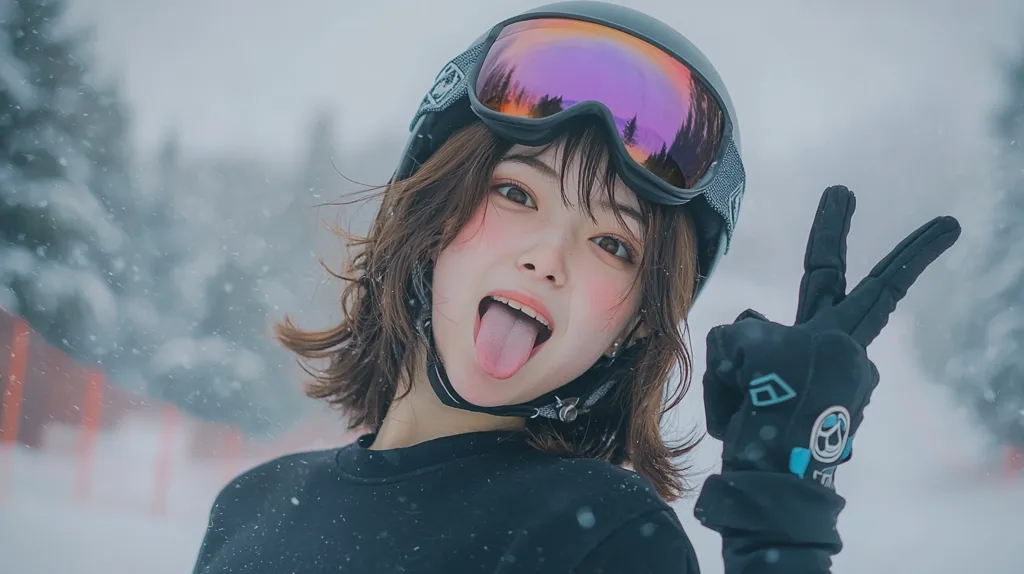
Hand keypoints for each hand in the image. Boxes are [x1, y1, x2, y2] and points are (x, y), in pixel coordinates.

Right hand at [702, 185, 960, 487]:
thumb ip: (743, 331)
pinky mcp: (811, 403)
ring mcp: (830, 378)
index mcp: (837, 332)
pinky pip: (766, 380)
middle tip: (842, 191)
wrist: (771, 473)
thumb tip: (756, 338)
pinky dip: (748, 391)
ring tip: (745, 398)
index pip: (884, 282)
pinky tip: (743, 414)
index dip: (915, 251)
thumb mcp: (739, 349)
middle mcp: (841, 350)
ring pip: (770, 347)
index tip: (953, 224)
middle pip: (836, 285)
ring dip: (747, 367)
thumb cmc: (765, 402)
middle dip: (830, 234)